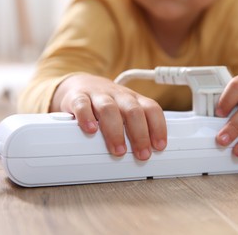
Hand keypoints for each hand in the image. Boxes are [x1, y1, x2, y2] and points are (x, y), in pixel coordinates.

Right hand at [50, 74, 166, 159]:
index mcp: (134, 99)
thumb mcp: (126, 111)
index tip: (159, 146)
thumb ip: (136, 128)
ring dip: (116, 132)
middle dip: (140, 134)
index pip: (151, 109)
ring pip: (109, 108)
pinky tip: (91, 130)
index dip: (158, 127)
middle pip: (133, 110)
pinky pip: (82, 104)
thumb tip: (148, 152)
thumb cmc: (108, 103)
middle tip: (142, 154)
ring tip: (119, 150)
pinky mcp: (78, 96)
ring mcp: (99, 95)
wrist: (82, 84)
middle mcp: (119, 96)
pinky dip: (86, 117)